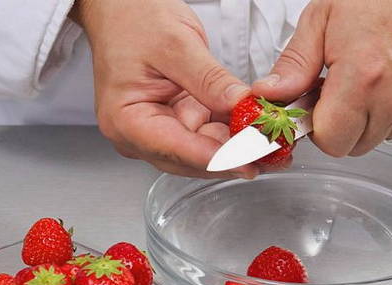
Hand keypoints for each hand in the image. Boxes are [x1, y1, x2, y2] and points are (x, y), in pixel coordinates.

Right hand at [72, 0, 256, 178]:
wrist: (122, 8)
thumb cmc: (132, 20)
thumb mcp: (176, 44)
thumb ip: (210, 80)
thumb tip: (240, 106)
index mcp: (126, 120)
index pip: (176, 149)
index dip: (216, 159)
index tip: (249, 162)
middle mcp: (138, 134)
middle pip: (190, 158)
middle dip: (231, 157)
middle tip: (269, 154)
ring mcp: (157, 129)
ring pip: (203, 150)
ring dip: (236, 147)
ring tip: (269, 143)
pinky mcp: (175, 120)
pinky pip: (206, 133)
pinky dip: (231, 133)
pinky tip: (255, 130)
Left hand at [253, 0, 391, 156]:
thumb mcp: (323, 18)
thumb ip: (295, 64)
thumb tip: (270, 94)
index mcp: (363, 76)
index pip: (330, 142)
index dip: (317, 127)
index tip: (315, 106)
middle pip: (353, 147)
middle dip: (340, 127)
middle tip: (339, 91)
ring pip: (379, 138)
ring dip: (367, 120)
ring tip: (367, 81)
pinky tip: (391, 79)